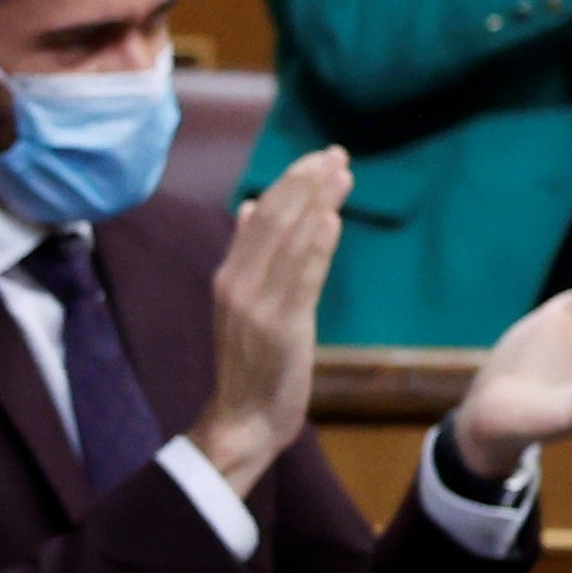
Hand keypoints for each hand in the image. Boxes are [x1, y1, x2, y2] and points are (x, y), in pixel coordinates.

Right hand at [192, 148, 347, 496]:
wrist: (243, 418)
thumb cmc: (251, 363)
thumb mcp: (244, 303)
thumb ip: (248, 255)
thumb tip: (251, 206)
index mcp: (228, 276)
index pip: (260, 217)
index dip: (290, 183)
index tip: (318, 158)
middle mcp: (237, 284)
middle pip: (274, 221)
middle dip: (306, 184)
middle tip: (337, 154)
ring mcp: (256, 305)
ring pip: (288, 243)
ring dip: (317, 204)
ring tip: (343, 174)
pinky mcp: (280, 327)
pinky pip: (301, 279)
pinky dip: (316, 248)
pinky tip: (333, 221)